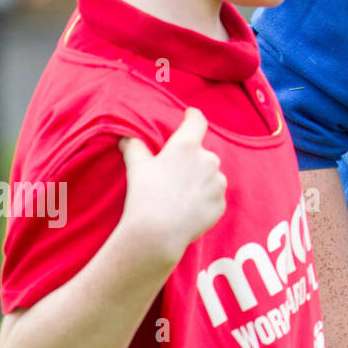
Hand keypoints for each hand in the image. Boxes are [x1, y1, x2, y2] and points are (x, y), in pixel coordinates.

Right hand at [118, 108, 227, 264]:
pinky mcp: (220, 203)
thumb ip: (134, 147)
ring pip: (210, 176)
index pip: (196, 121)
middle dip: (191, 160)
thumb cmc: (145, 196)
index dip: (192, 116)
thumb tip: (126, 137)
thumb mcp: (136, 167)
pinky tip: (187, 209)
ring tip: (178, 196)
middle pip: (202, 153)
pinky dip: (203, 199)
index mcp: (187, 146)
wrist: (157, 233)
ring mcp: (218, 182)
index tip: (190, 114)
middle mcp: (209, 160)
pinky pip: (213, 196)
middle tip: (173, 175)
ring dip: (199, 180)